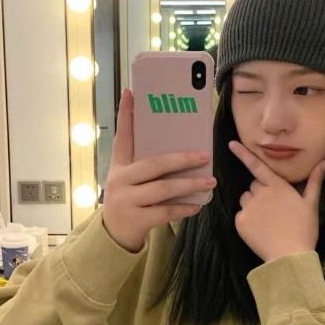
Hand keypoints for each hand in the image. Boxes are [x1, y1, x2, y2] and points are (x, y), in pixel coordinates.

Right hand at [102, 88, 214, 252]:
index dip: (126, 114)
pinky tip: (198, 205)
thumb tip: (183, 146)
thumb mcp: (131, 177)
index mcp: (119, 165)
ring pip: (163, 189)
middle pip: (154, 164)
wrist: (114, 233)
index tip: (132, 92)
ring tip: (211, 181)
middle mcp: (120, 180)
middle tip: (205, 155)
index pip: (123, 136)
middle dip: (182, 159)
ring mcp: (127, 200)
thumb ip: (149, 164)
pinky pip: (165, 211)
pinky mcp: (136, 219)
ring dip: (190, 184)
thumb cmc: (130, 197)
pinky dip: (184, 208)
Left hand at [227, 140, 324, 262]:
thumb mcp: (311, 204)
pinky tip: (261, 230)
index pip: (257, 165)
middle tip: (274, 209)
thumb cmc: (304, 230)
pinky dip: (248, 220)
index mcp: (277, 186)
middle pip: (254, 185)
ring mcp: (248, 208)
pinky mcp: (240, 222)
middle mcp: (260, 193)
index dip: (243, 153)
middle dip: (261, 192)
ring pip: (246, 199)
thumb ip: (315, 181)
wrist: (290, 257)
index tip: (231, 144)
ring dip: (253, 205)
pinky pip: (241, 215)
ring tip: (268, 220)